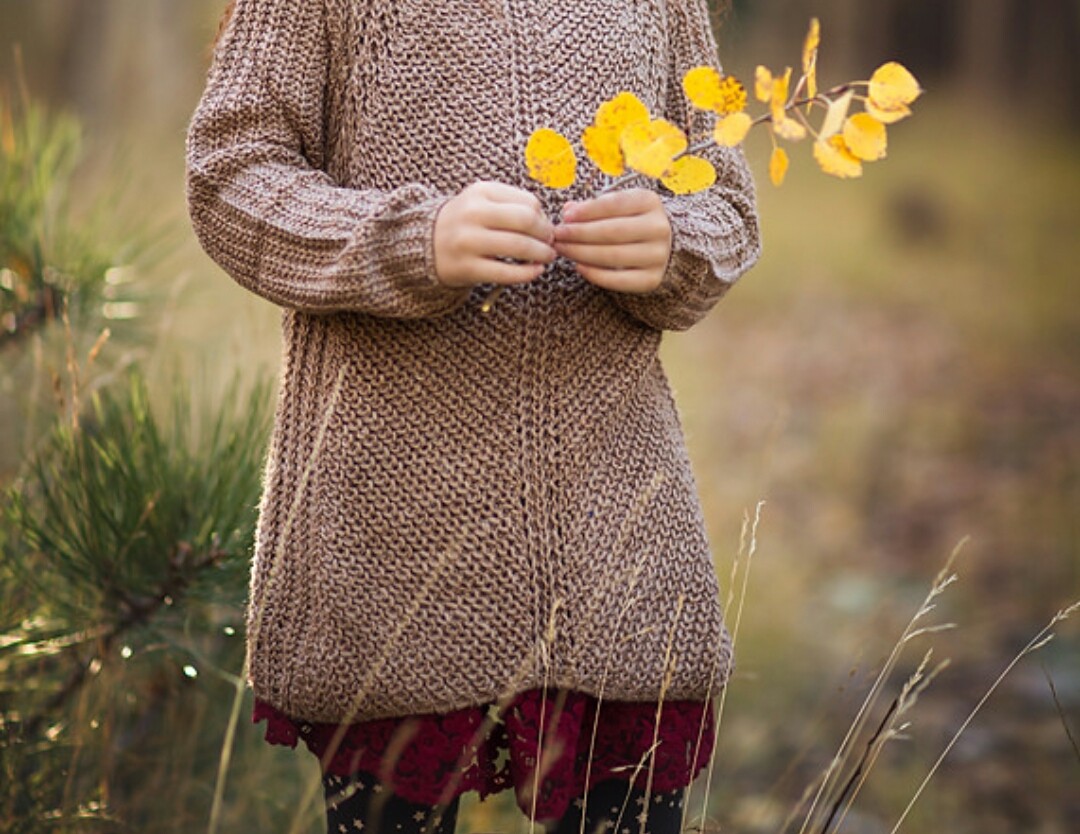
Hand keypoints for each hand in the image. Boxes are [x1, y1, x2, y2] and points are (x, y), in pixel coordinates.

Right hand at [433, 181, 555, 287]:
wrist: (426, 245)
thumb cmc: (465, 223)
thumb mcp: (482, 202)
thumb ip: (513, 205)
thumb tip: (547, 222)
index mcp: (480, 192)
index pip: (527, 202)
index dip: (544, 217)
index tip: (546, 227)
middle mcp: (472, 214)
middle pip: (526, 220)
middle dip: (546, 234)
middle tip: (551, 243)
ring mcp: (468, 241)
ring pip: (519, 246)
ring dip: (541, 253)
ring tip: (546, 257)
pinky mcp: (467, 268)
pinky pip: (506, 272)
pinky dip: (528, 273)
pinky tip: (536, 271)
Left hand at [553, 189, 671, 293]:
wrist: (660, 247)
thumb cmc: (629, 221)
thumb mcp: (617, 206)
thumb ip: (593, 206)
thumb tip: (568, 211)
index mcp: (649, 202)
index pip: (614, 204)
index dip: (588, 210)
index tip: (565, 216)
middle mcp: (659, 228)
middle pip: (612, 231)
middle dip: (579, 234)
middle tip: (557, 235)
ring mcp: (658, 255)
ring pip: (613, 256)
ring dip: (581, 253)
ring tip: (562, 249)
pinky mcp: (652, 279)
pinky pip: (619, 280)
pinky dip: (595, 274)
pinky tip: (578, 266)